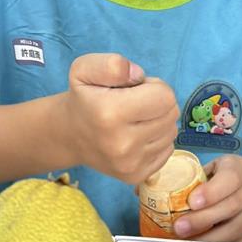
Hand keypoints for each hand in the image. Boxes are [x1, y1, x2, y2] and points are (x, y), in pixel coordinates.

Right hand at [64, 53, 178, 184]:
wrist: (70, 136)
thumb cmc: (83, 98)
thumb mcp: (84, 69)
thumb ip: (111, 64)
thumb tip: (139, 75)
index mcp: (110, 113)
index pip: (165, 96)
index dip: (154, 86)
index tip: (136, 89)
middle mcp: (122, 144)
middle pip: (171, 113)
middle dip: (158, 103)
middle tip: (135, 103)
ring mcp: (130, 164)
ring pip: (172, 132)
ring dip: (158, 121)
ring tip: (135, 119)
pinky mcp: (136, 176)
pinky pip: (168, 150)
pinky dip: (157, 140)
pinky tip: (137, 136)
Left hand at [174, 156, 241, 241]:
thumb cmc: (216, 179)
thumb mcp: (205, 171)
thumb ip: (186, 178)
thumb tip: (148, 189)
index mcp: (239, 168)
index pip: (230, 178)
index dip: (212, 192)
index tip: (191, 202)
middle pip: (233, 206)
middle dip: (203, 220)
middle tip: (179, 228)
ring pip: (237, 228)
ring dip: (209, 238)